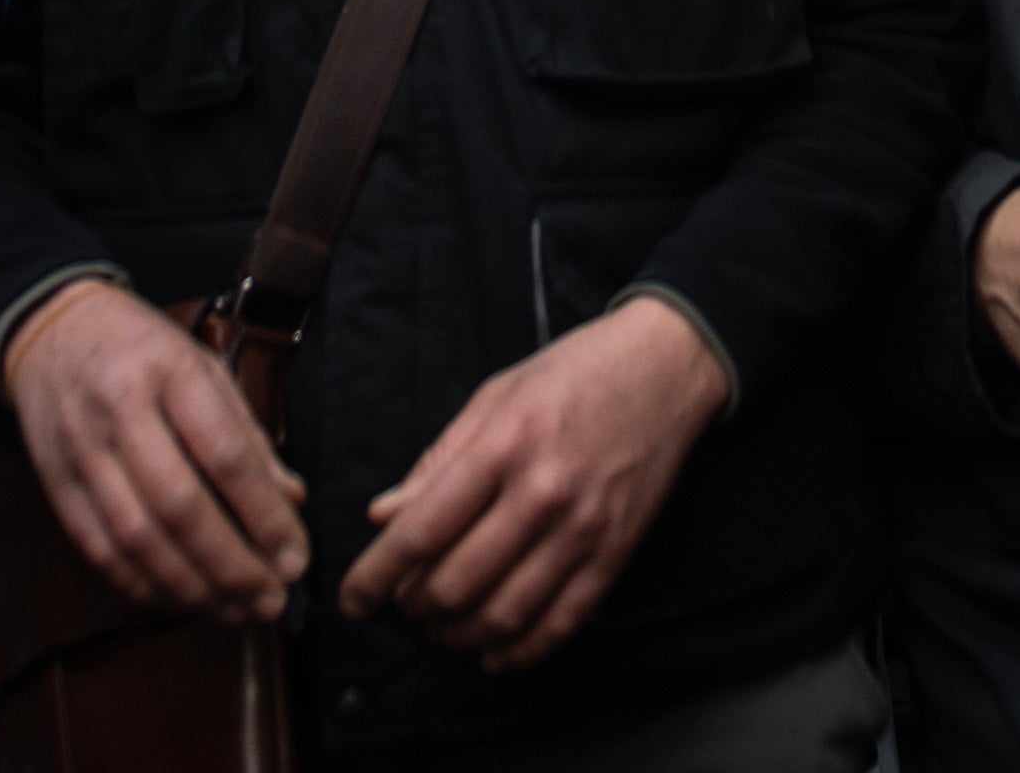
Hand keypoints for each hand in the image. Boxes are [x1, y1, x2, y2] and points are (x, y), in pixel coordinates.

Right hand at [3, 280, 303, 626]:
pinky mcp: (56, 485)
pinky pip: (100, 550)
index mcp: (171, 372)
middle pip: (179, 507)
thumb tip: (292, 502)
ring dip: (191, 588)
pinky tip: (182, 599)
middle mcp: (121, 412)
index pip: (225, 456)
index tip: (295, 559)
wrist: (53, 331)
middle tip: (270, 600)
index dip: (264, 516)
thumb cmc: (143, 350)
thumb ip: (248, 436)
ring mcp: (81, 451)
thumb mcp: (205, 367)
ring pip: (137, 539)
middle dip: (231, 566)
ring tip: (234, 611)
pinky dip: (144, 584)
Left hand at [337, 296, 732, 666]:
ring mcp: (583, 530)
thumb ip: (437, 461)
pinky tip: (492, 651)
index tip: (352, 599)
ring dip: (459, 634)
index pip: (423, 530)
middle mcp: (542, 494)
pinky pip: (560, 623)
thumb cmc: (574, 373)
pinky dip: (519, 651)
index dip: (377, 574)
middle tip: (402, 603)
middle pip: (457, 583)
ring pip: (504, 614)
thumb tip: (384, 516)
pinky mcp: (615, 554)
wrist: (667, 367)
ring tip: (441, 626)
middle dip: (415, 607)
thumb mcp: (494, 397)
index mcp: (504, 446)